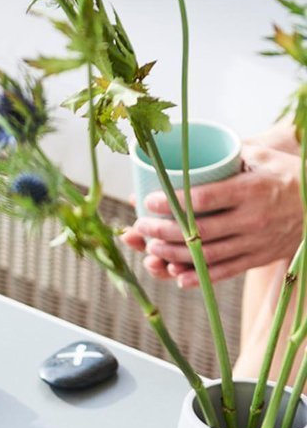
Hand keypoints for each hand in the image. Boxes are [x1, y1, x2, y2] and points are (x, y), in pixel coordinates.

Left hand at [120, 142, 303, 286]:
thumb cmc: (288, 176)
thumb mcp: (266, 157)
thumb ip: (233, 155)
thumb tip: (192, 150)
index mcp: (252, 189)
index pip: (205, 198)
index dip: (173, 202)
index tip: (148, 201)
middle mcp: (253, 218)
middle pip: (198, 230)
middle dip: (162, 230)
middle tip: (139, 226)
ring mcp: (254, 242)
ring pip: (206, 254)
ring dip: (172, 254)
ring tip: (149, 248)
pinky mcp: (257, 258)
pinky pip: (224, 272)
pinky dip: (198, 277)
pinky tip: (176, 276)